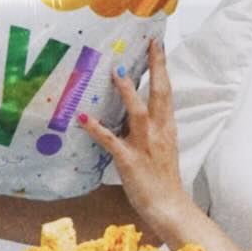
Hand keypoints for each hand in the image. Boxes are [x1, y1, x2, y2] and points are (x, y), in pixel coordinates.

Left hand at [76, 39, 190, 237]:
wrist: (168, 205)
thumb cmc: (163, 178)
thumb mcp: (162, 147)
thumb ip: (151, 128)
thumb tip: (134, 111)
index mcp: (167, 127)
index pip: (166, 91)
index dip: (162, 68)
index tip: (158, 45)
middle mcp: (159, 131)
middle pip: (160, 93)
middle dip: (156, 67)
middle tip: (151, 44)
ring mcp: (145, 145)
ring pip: (137, 112)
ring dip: (126, 92)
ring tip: (116, 72)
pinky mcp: (129, 160)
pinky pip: (111, 141)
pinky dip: (97, 129)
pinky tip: (83, 118)